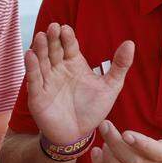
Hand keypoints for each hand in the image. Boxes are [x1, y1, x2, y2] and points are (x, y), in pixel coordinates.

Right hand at [25, 22, 133, 144]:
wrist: (78, 135)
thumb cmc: (93, 109)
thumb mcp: (110, 87)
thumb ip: (120, 65)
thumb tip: (131, 43)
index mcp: (74, 63)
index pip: (69, 46)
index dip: (67, 37)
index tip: (66, 28)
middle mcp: (59, 69)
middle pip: (54, 50)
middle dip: (53, 39)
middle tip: (53, 27)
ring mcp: (47, 81)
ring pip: (42, 61)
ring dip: (40, 49)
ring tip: (40, 37)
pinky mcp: (38, 95)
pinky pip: (34, 79)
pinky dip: (32, 67)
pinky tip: (30, 55)